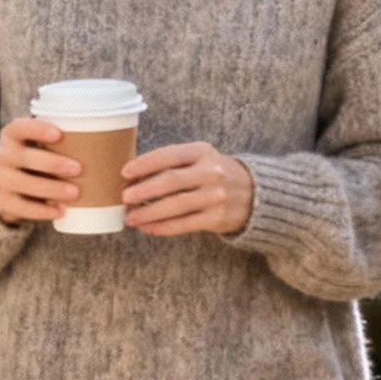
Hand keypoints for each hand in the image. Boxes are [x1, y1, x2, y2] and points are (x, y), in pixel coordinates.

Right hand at [0, 117, 80, 224]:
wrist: (9, 186)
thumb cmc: (36, 160)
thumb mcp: (41, 145)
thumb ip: (62, 140)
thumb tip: (109, 137)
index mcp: (12, 135)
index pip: (20, 127)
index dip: (38, 130)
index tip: (59, 134)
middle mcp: (2, 156)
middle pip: (22, 157)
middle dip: (51, 162)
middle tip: (78, 169)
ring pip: (21, 183)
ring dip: (49, 188)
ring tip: (74, 193)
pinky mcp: (2, 202)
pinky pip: (20, 207)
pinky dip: (41, 210)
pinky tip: (59, 211)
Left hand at [122, 142, 253, 237]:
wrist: (255, 194)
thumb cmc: (216, 174)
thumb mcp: (202, 158)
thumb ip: (175, 162)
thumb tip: (134, 176)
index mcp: (203, 152)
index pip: (169, 155)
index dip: (145, 164)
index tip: (125, 172)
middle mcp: (210, 172)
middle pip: (170, 181)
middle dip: (143, 190)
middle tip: (124, 198)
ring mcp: (215, 196)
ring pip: (175, 206)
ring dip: (149, 213)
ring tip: (131, 217)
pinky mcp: (217, 218)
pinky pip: (183, 224)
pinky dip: (162, 227)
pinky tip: (148, 227)